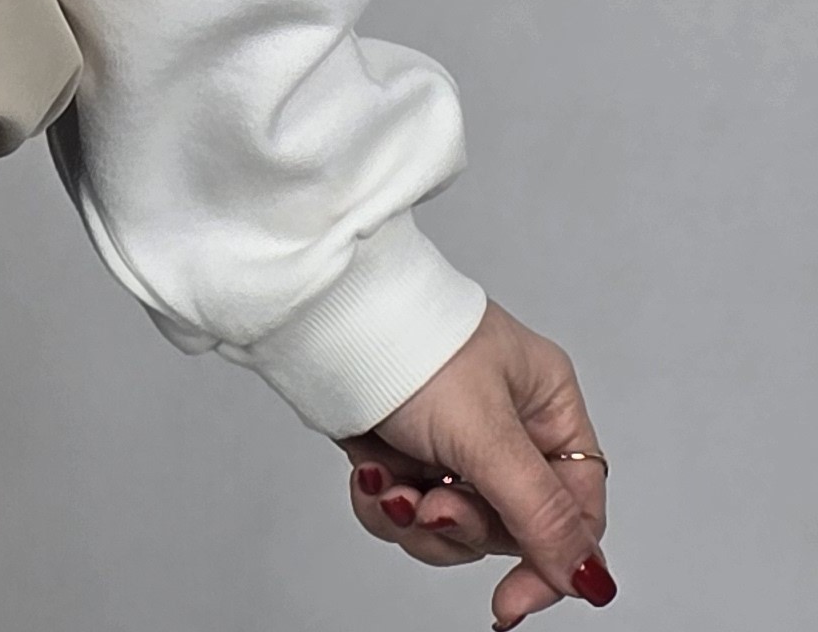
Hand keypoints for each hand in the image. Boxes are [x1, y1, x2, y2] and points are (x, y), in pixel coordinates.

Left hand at [341, 299, 612, 621]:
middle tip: (430, 505)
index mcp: (547, 406)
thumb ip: (539, 512)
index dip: (551, 563)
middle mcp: (507, 425)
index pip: (576, 510)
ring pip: (453, 526)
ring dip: (415, 518)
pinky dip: (384, 504)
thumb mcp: (485, 433)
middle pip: (508, 528)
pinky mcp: (404, 449)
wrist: (321, 312)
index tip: (511, 602)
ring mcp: (453, 440)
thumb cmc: (412, 343)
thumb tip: (591, 580)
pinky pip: (408, 511)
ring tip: (388, 484)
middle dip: (460, 525)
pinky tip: (367, 475)